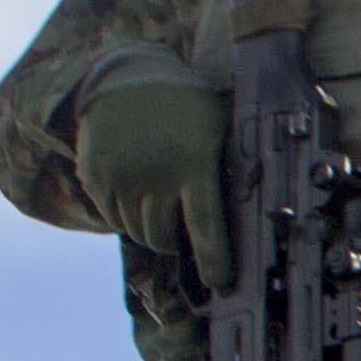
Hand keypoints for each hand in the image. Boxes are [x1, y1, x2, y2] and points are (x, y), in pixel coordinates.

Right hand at [71, 53, 233, 286]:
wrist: (129, 75)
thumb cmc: (189, 107)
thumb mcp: (219, 129)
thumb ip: (230, 169)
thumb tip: (266, 211)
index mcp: (192, 163)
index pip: (205, 226)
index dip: (214, 260)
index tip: (220, 285)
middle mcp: (152, 173)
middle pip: (163, 237)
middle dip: (175, 244)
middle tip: (183, 233)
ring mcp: (119, 175)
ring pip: (137, 232)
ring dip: (151, 231)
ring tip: (160, 207)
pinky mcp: (94, 175)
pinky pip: (111, 217)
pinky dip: (126, 217)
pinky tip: (136, 195)